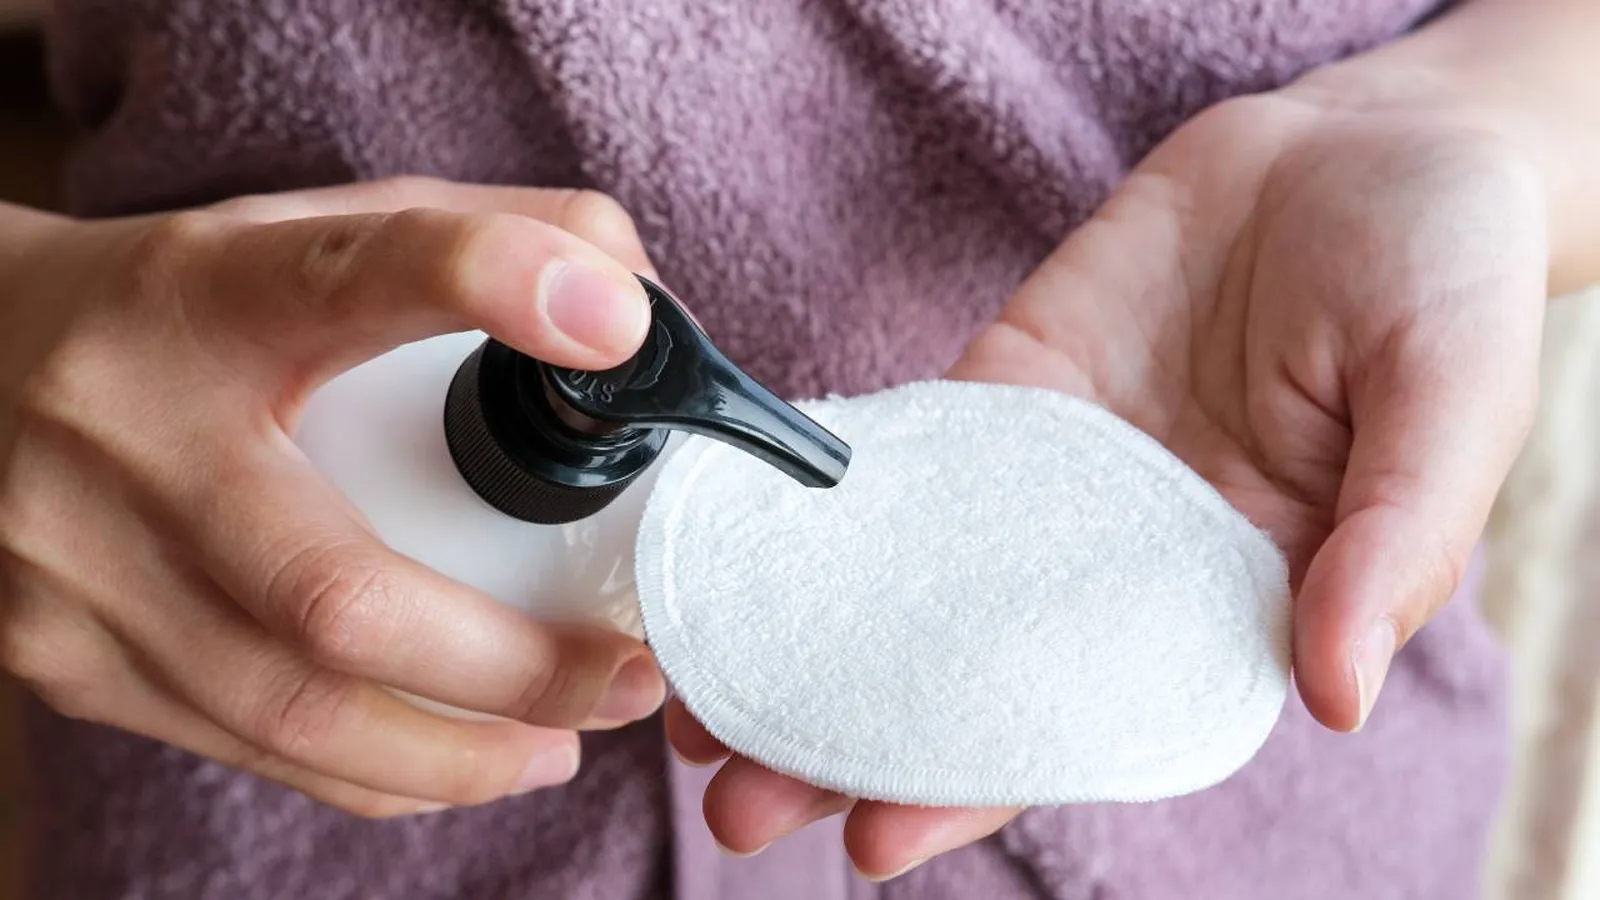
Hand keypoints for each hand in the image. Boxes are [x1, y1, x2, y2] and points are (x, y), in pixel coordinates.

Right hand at [0, 177, 671, 816]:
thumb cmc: (186, 300)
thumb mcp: (307, 225)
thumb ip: (474, 237)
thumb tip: (631, 303)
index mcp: (206, 294)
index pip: (347, 271)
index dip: (484, 284)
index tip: (617, 328)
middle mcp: (123, 432)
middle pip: (335, 593)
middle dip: (513, 665)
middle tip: (633, 674)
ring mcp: (76, 565)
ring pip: (295, 711)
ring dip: (463, 751)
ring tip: (570, 737)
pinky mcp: (62, 658)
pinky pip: (253, 746)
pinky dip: (380, 769)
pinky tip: (463, 757)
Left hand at [672, 87, 1546, 875]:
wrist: (1369, 148)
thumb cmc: (1442, 277)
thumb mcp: (1457, 398)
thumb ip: (1396, 542)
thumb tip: (1332, 694)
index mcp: (1233, 595)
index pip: (1093, 719)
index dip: (987, 778)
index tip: (878, 834)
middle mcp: (1123, 557)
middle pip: (974, 669)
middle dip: (857, 735)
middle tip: (737, 800)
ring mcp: (1051, 476)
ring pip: (914, 578)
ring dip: (811, 640)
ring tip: (700, 704)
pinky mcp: (1005, 391)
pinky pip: (907, 457)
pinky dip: (823, 508)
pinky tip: (746, 554)